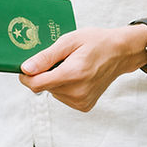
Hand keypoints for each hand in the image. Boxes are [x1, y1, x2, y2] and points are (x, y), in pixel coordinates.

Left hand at [19, 26, 146, 111]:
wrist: (120, 53)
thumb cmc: (96, 42)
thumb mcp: (69, 41)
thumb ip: (46, 57)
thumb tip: (26, 69)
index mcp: (73, 74)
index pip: (36, 84)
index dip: (27, 76)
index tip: (28, 66)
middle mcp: (77, 92)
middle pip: (44, 87)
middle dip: (45, 74)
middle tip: (61, 60)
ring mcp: (82, 101)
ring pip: (52, 92)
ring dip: (55, 80)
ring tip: (72, 66)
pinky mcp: (84, 106)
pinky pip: (63, 97)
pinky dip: (64, 87)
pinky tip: (77, 76)